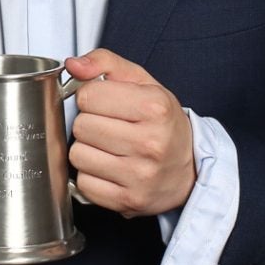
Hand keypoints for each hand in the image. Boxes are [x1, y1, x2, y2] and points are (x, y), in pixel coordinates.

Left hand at [65, 49, 196, 218]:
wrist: (190, 168)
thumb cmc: (163, 123)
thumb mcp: (143, 83)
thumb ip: (105, 63)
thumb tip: (73, 65)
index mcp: (154, 107)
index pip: (88, 95)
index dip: (92, 97)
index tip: (106, 103)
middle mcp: (149, 142)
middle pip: (81, 126)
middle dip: (89, 123)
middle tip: (109, 126)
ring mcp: (140, 175)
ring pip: (78, 156)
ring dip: (87, 150)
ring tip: (108, 148)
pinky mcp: (129, 200)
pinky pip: (84, 184)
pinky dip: (91, 176)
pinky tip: (109, 169)